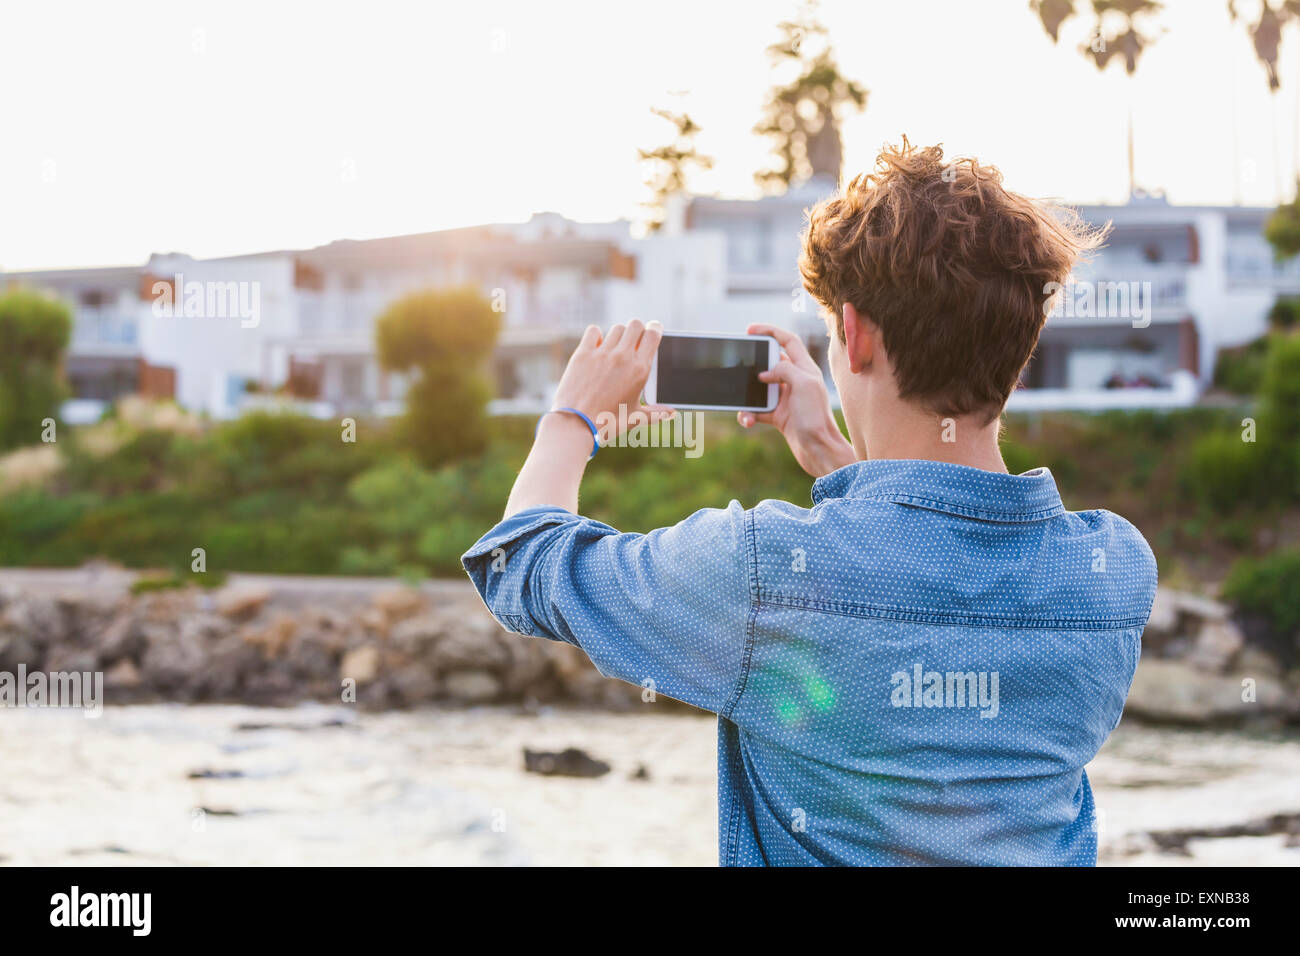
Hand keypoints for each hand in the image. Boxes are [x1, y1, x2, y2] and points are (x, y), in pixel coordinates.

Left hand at [552, 319, 674, 438]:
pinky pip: (593, 331)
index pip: (653, 335)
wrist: (576, 424)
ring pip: (617, 329)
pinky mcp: (583, 354)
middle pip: (635, 325)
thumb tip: (672, 413)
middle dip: (638, 329)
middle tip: (635, 338)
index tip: (653, 328)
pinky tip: (597, 345)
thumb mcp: (636, 417)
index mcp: (640, 370)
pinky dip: (597, 335)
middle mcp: (623, 357)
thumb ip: (656, 413)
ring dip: (619, 334)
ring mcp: (602, 354)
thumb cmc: (608, 423)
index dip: (655, 328)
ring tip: (616, 346)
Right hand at [737, 323, 856, 477]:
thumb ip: (785, 369)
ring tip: (741, 403)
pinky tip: (748, 421)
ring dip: (747, 396)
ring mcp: (786, 399)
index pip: (788, 341)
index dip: (770, 331)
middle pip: (769, 363)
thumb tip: (765, 373)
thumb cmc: (816, 418)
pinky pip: (757, 409)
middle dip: (752, 365)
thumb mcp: (804, 384)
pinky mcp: (779, 416)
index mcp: (805, 369)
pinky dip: (749, 414)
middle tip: (738, 366)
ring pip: (759, 388)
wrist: (819, 451)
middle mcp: (796, 381)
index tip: (750, 330)